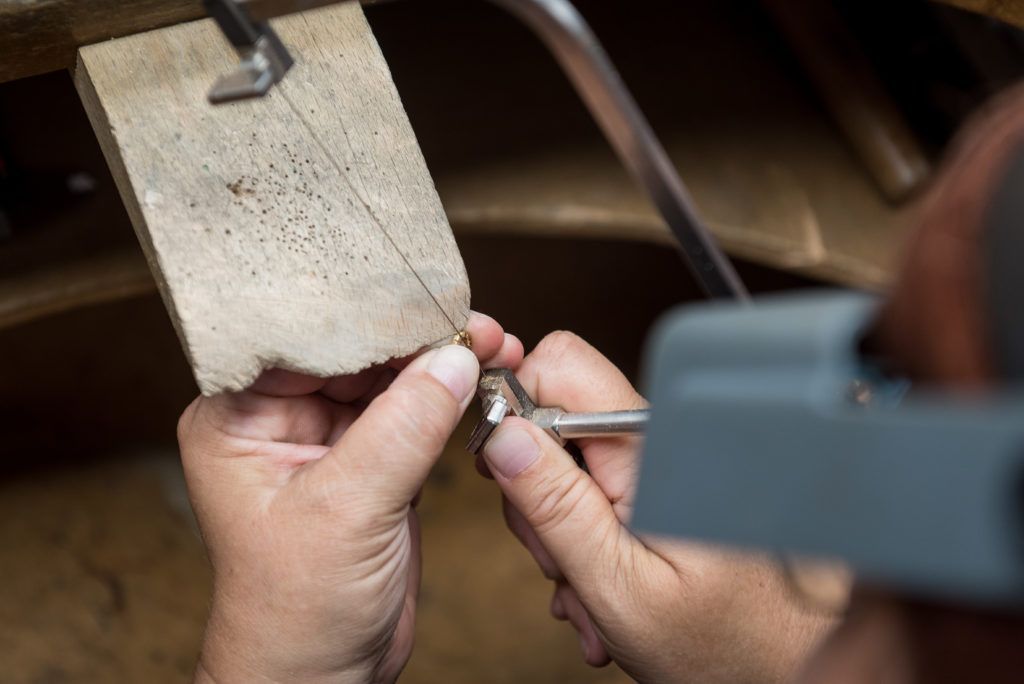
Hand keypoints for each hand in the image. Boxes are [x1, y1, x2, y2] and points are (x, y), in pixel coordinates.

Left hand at [178, 312, 522, 683]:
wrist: (321, 678)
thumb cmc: (293, 613)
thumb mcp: (345, 512)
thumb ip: (402, 430)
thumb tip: (454, 361)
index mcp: (237, 419)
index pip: (305, 341)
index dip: (369, 317)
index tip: (426, 297)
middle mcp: (278, 422)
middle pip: (354, 354)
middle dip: (416, 339)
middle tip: (473, 324)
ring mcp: (328, 442)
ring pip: (388, 381)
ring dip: (439, 364)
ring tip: (489, 343)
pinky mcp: (372, 465)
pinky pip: (412, 415)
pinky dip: (448, 399)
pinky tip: (480, 379)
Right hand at [477, 332, 835, 682]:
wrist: (777, 671)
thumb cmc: (720, 643)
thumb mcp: (617, 585)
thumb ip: (556, 507)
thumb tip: (505, 435)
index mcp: (651, 450)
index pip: (563, 365)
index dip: (519, 408)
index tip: (505, 468)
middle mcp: (657, 445)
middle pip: (554, 416)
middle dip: (535, 489)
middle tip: (556, 555)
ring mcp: (656, 469)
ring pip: (565, 463)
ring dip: (558, 530)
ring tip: (585, 588)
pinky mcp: (654, 492)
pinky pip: (591, 494)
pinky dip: (581, 543)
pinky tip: (600, 588)